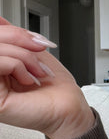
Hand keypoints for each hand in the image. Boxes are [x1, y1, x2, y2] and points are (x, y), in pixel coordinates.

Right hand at [0, 17, 95, 138]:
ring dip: (22, 55)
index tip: (34, 40)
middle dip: (19, 38)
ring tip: (36, 70)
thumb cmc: (52, 85)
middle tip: (38, 48)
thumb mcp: (31, 51)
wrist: (67, 108)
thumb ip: (11, 36)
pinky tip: (28, 80)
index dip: (10, 30)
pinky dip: (18, 65)